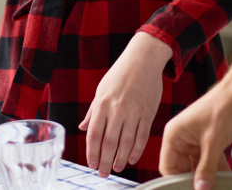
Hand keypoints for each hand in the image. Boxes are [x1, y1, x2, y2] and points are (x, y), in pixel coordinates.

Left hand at [80, 32, 171, 176]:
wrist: (144, 59)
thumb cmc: (121, 73)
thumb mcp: (101, 89)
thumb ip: (93, 111)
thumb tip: (83, 128)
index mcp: (102, 103)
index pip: (94, 134)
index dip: (92, 152)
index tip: (92, 164)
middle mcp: (117, 109)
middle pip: (109, 142)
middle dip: (105, 161)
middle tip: (103, 173)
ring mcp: (133, 112)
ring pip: (126, 142)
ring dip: (120, 159)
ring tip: (117, 168)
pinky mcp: (148, 112)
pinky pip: (141, 136)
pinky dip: (136, 150)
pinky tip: (131, 158)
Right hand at [160, 42, 231, 189]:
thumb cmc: (224, 106)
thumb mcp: (213, 142)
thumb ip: (206, 168)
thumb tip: (200, 188)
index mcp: (174, 134)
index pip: (167, 166)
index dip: (178, 180)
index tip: (191, 189)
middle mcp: (182, 137)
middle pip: (182, 168)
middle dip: (194, 179)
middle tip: (206, 189)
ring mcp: (195, 139)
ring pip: (196, 166)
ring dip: (207, 175)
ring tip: (217, 184)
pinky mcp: (208, 140)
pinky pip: (208, 160)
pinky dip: (216, 169)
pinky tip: (225, 177)